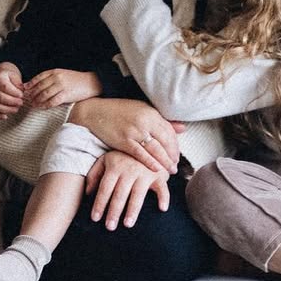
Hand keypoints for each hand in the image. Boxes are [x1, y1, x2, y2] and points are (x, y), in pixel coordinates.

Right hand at [0, 62, 23, 118]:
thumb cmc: (9, 78)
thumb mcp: (14, 75)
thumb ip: (18, 82)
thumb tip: (21, 90)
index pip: (5, 87)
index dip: (14, 92)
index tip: (21, 95)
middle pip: (1, 98)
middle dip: (13, 102)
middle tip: (21, 103)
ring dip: (8, 110)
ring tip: (16, 109)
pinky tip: (6, 117)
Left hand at [23, 68, 101, 109]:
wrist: (91, 82)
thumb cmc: (76, 79)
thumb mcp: (63, 74)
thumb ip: (51, 78)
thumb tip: (37, 84)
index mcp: (56, 71)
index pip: (39, 77)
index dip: (31, 84)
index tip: (25, 90)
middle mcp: (57, 77)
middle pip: (40, 87)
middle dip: (32, 94)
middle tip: (27, 100)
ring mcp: (61, 86)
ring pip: (44, 95)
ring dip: (37, 101)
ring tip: (33, 105)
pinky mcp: (66, 94)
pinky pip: (52, 101)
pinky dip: (45, 105)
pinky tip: (42, 107)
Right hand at [69, 97, 183, 173]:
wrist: (97, 112)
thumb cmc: (121, 110)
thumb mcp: (143, 110)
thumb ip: (161, 120)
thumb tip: (183, 128)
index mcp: (151, 113)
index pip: (169, 131)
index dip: (175, 145)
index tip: (178, 155)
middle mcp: (145, 121)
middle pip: (165, 141)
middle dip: (172, 155)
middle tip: (175, 166)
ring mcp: (134, 131)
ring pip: (155, 149)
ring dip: (164, 161)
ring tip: (170, 171)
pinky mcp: (124, 141)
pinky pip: (140, 154)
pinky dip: (149, 162)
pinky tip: (156, 170)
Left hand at [84, 151, 169, 229]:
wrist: (147, 141)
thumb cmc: (123, 155)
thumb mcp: (106, 159)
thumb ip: (95, 174)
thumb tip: (87, 192)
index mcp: (115, 165)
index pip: (105, 187)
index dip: (99, 203)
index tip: (95, 218)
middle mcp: (130, 169)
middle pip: (120, 193)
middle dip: (114, 211)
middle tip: (109, 227)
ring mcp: (145, 172)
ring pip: (138, 194)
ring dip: (133, 210)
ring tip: (127, 224)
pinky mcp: (159, 174)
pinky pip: (162, 187)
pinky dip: (164, 197)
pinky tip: (162, 209)